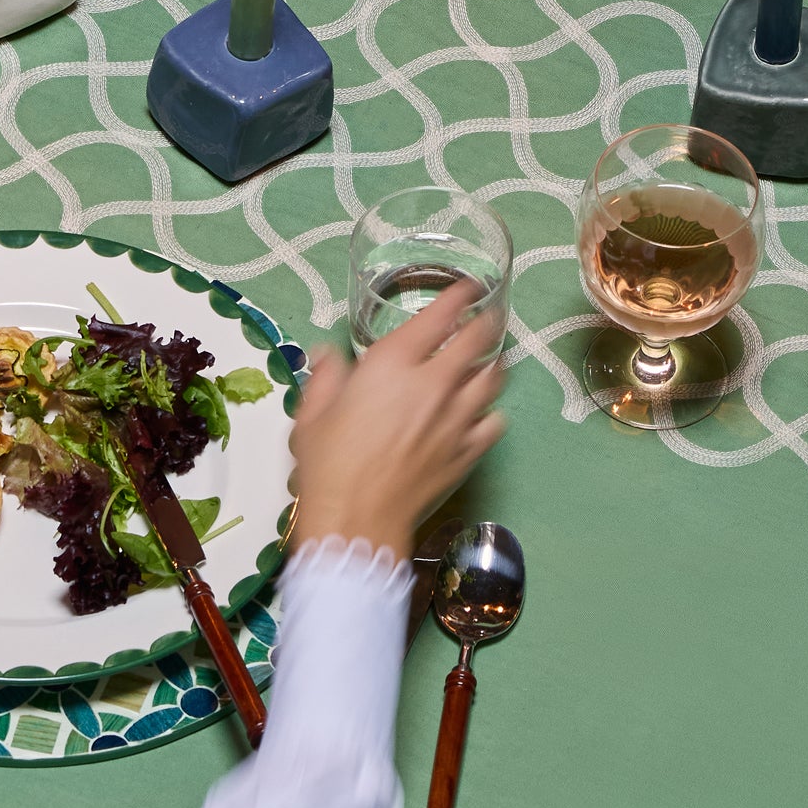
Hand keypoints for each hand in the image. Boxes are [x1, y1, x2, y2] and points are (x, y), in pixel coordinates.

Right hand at [288, 280, 504, 562]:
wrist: (357, 520)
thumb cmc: (328, 465)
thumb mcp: (312, 412)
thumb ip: (327, 377)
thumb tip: (328, 355)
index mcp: (392, 364)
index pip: (439, 317)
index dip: (459, 296)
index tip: (468, 287)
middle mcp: (432, 384)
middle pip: (476, 341)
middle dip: (485, 322)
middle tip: (487, 315)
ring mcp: (456, 420)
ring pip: (492, 380)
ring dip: (493, 363)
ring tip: (490, 358)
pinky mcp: (466, 453)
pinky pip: (494, 423)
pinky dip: (491, 411)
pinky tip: (483, 412)